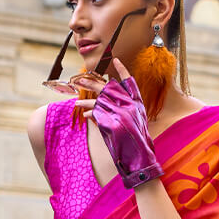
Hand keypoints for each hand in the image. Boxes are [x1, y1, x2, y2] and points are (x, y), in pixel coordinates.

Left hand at [76, 60, 163, 189]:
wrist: (141, 159)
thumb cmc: (137, 143)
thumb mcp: (135, 123)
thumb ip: (124, 111)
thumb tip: (106, 105)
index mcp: (137, 103)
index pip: (130, 82)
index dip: (123, 70)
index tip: (116, 59)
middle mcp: (130, 106)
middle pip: (109, 88)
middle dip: (93, 83)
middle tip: (81, 79)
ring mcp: (121, 114)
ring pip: (99, 101)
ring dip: (86, 100)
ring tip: (76, 101)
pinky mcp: (113, 123)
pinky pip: (97, 114)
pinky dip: (90, 113)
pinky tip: (85, 114)